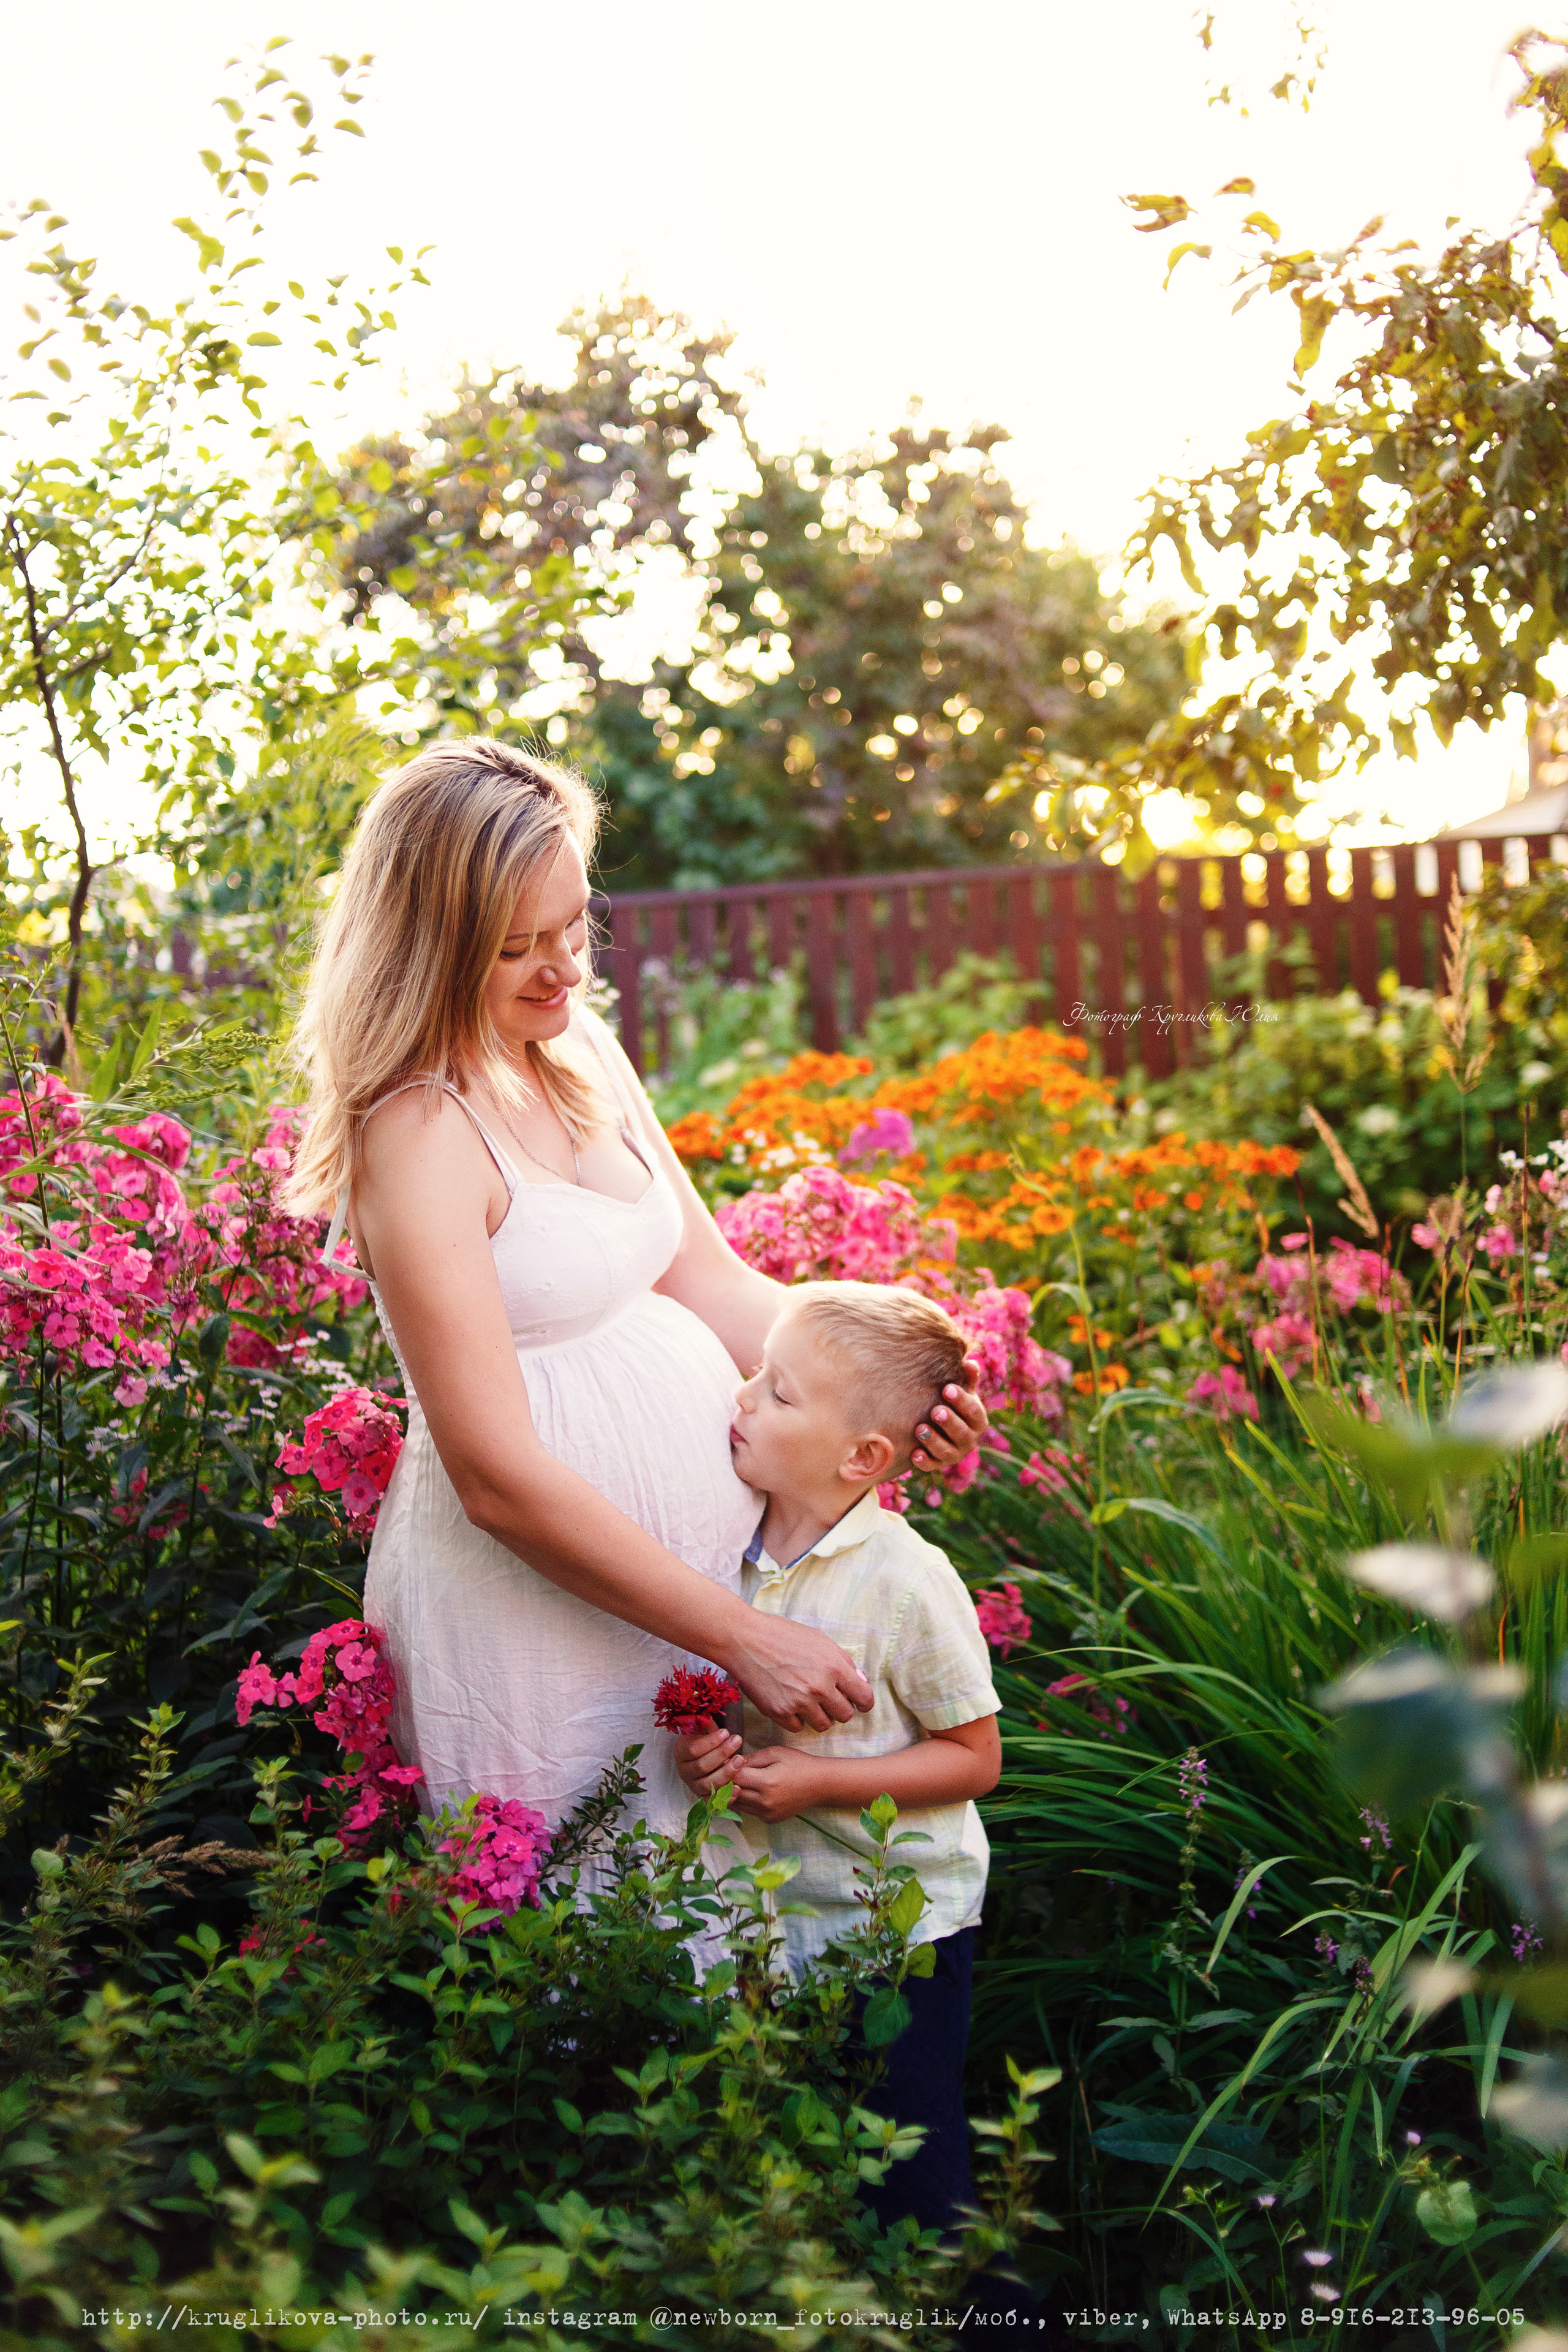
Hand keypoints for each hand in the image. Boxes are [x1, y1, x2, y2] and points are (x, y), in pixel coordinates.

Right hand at [673, 1721, 743, 1796]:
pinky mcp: (704, 1797)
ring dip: (726, 1773)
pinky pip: (713, 1801)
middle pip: (701, 1766)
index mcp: (680, 1752)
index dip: (710, 1742)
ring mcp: (693, 1786)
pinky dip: (726, 1797)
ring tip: (741, 1760)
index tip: (726, 1732)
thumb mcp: (703, 1727)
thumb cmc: (707, 1739)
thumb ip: (705, 1722)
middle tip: (738, 1741)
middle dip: (722, 1754)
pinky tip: (738, 1788)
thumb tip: (711, 1716)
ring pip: (708, 1784)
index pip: (693, 1749)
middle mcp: (684, 1771)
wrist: (706, 1754)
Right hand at [723, 1610, 873, 1733]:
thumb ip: (843, 1661)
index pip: (864, 1697)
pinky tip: (790, 1703)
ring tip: (808, 1701)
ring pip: (823, 1725)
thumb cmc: (782, 1634)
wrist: (745, 1639)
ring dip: (819, 1715)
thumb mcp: (819, 1639)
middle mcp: (819, 1687)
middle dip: (840, 1708)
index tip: (860, 1704)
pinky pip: (798, 1727)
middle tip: (828, 1699)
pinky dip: (796, 1718)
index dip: (864, 1703)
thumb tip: (860, 1681)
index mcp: (834, 1667)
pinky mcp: (779, 1712)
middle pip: (845, 1715)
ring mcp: (799, 1702)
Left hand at [731, 1743, 821, 1824]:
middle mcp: (764, 1802)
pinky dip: (745, 1801)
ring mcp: (767, 1813)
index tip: (724, 1761)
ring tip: (737, 1779)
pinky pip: (748, 1810)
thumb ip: (752, 1758)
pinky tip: (750, 1790)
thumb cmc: (799, 1763)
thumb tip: (731, 1761)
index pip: (734, 1777)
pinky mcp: (769, 1820)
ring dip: (733, 1792)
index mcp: (766, 1782)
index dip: (726, 1768)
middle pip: (732, 1793)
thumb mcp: (775, 1753)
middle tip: (726, 1770)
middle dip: (727, 1781)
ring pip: (738, 1804)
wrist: (820, 1785)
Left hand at [911, 1361, 988, 1473]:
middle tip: (935, 1410)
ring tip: (920, 1429)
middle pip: (962, 1434)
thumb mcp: (962, 1390)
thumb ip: (967, 1378)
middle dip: (949, 1422)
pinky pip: (932, 1466)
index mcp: (978, 1421)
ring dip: (934, 1441)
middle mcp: (969, 1440)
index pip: (973, 1412)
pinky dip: (923, 1461)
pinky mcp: (938, 1464)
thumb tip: (969, 1361)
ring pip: (947, 1452)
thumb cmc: (953, 1403)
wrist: (942, 1426)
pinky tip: (914, 1453)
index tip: (946, 1388)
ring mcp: (954, 1454)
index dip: (961, 1400)